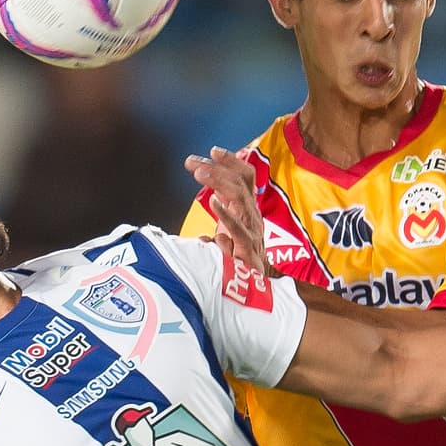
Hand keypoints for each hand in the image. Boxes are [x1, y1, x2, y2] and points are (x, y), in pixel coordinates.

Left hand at [184, 146, 266, 271]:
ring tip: (200, 174)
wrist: (253, 293)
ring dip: (219, 182)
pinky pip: (239, 229)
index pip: (245, 178)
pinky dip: (226, 214)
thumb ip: (215, 230)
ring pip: (240, 198)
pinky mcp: (249, 249)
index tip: (211, 152)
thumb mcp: (225, 239)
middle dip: (217, 168)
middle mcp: (252, 216)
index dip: (231, 162)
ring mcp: (252, 231)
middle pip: (240, 183)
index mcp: (247, 210)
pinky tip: (213, 202)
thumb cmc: (238, 264)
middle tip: (192, 163)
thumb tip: (202, 234)